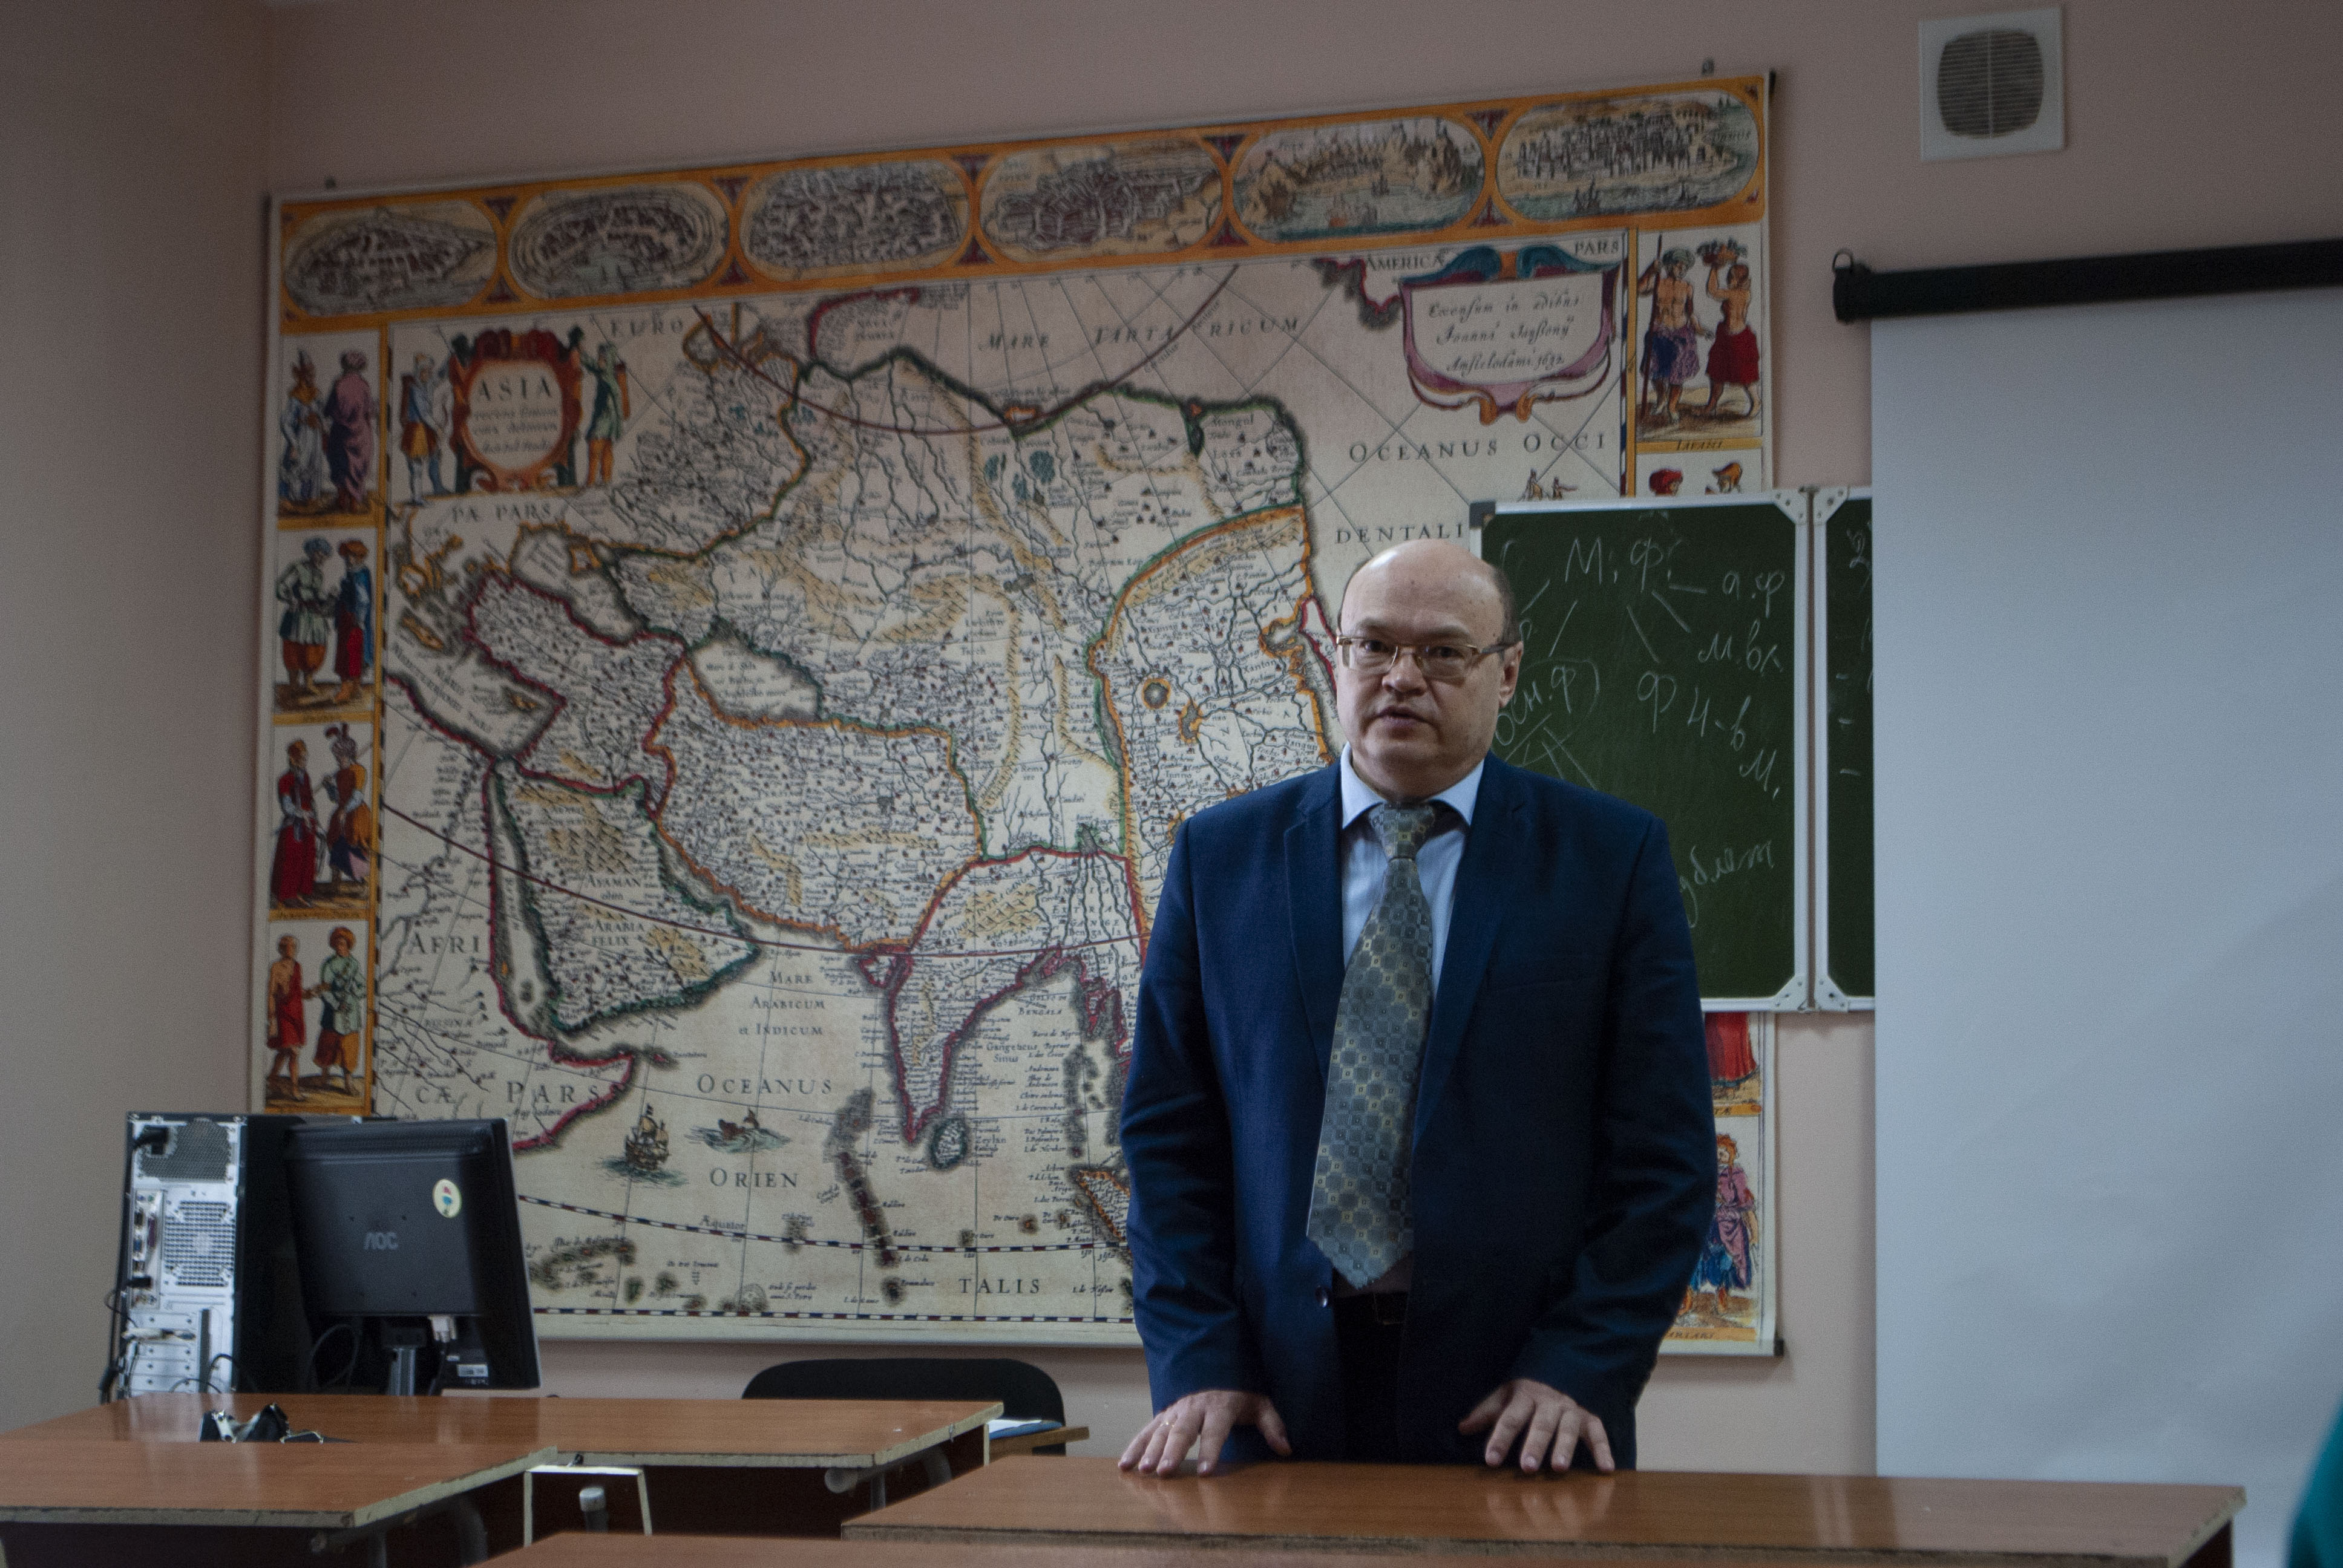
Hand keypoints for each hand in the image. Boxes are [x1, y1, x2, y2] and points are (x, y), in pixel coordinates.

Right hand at [1118, 1388, 1289, 1476]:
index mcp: (1220, 1406)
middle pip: (1182, 1431)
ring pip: (1161, 1431)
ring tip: (1143, 1471)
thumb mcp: (1260, 1404)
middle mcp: (1195, 1408)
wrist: (1215, 1365)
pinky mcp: (1164, 1414)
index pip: (1215, 1431)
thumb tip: (1286, 1449)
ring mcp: (1176, 1410)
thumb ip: (1272, 1426)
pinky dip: (1134, 1446)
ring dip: (1150, 1451)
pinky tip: (1125, 1465)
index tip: (1204, 1472)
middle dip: (1172, 1452)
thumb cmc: (1239, 1392)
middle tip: (1164, 1472)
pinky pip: (1146, 1430)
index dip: (1210, 1451)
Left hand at [1458, 1378, 1612, 1472]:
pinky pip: (1598, 1433)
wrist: (1560, 1373)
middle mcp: (1549, 1403)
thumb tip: (1461, 1427)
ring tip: (1558, 1468)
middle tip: (1526, 1468)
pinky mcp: (1589, 1419)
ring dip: (1564, 1448)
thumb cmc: (1526, 1394)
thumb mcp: (1504, 1397)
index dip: (1500, 1439)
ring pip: (1568, 1429)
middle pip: (1540, 1424)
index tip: (1490, 1461)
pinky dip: (1603, 1450)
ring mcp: (1571, 1411)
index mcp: (1525, 1396)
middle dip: (1533, 1445)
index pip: (1509, 1418)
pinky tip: (1605, 1469)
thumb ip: (1486, 1413)